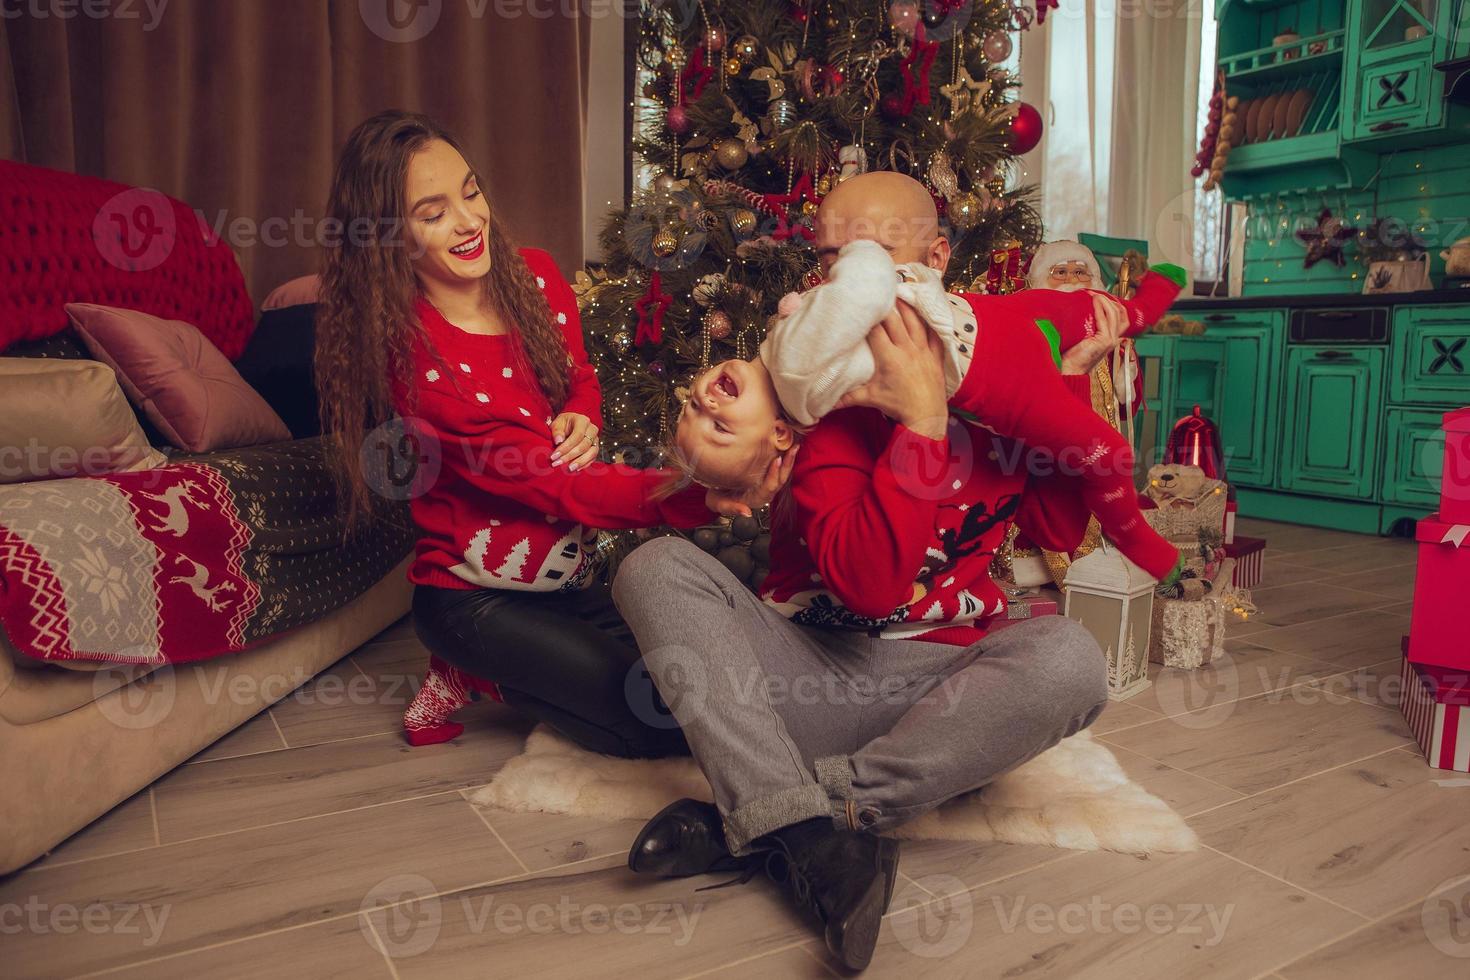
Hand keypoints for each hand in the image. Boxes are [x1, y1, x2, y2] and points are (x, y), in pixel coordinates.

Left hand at [550, 412, 598, 470]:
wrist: (570, 425)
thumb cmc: (563, 424)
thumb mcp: (557, 423)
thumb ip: (557, 431)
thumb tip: (558, 441)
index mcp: (582, 421)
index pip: (577, 435)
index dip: (566, 447)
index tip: (554, 456)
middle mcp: (592, 430)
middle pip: (584, 445)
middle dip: (570, 456)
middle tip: (557, 463)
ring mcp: (595, 440)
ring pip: (591, 453)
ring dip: (580, 462)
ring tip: (569, 469)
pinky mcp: (595, 448)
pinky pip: (593, 458)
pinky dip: (585, 464)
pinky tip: (576, 469)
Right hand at [705, 444, 799, 517]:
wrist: (714, 491)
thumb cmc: (716, 498)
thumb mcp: (719, 504)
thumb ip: (732, 509)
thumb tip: (746, 513)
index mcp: (757, 499)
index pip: (770, 487)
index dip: (774, 474)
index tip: (776, 460)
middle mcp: (765, 492)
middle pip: (780, 479)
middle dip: (787, 465)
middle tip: (793, 449)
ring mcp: (766, 483)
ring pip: (781, 473)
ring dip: (788, 459)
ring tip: (794, 445)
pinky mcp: (764, 475)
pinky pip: (776, 467)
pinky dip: (782, 456)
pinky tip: (784, 445)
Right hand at [834, 300, 947, 438]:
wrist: (927, 417)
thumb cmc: (898, 406)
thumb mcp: (871, 399)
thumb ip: (847, 397)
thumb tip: (824, 403)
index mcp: (889, 358)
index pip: (877, 331)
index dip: (869, 317)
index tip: (863, 306)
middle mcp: (907, 350)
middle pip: (895, 320)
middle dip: (887, 305)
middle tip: (880, 291)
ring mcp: (923, 351)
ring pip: (915, 321)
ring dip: (907, 307)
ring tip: (900, 292)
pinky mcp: (935, 355)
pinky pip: (934, 333)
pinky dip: (929, 321)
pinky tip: (924, 310)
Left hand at [1060, 293, 1126, 375]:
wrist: (1070, 370)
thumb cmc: (1072, 355)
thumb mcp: (1083, 337)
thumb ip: (1088, 326)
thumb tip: (1080, 310)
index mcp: (1110, 338)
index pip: (1121, 317)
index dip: (1113, 304)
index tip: (1100, 296)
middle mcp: (1114, 339)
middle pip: (1121, 314)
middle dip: (1110, 300)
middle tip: (1096, 293)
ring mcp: (1111, 340)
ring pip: (1115, 315)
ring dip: (1105, 302)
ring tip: (1095, 295)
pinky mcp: (1104, 341)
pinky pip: (1104, 321)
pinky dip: (1100, 309)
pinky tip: (1093, 302)